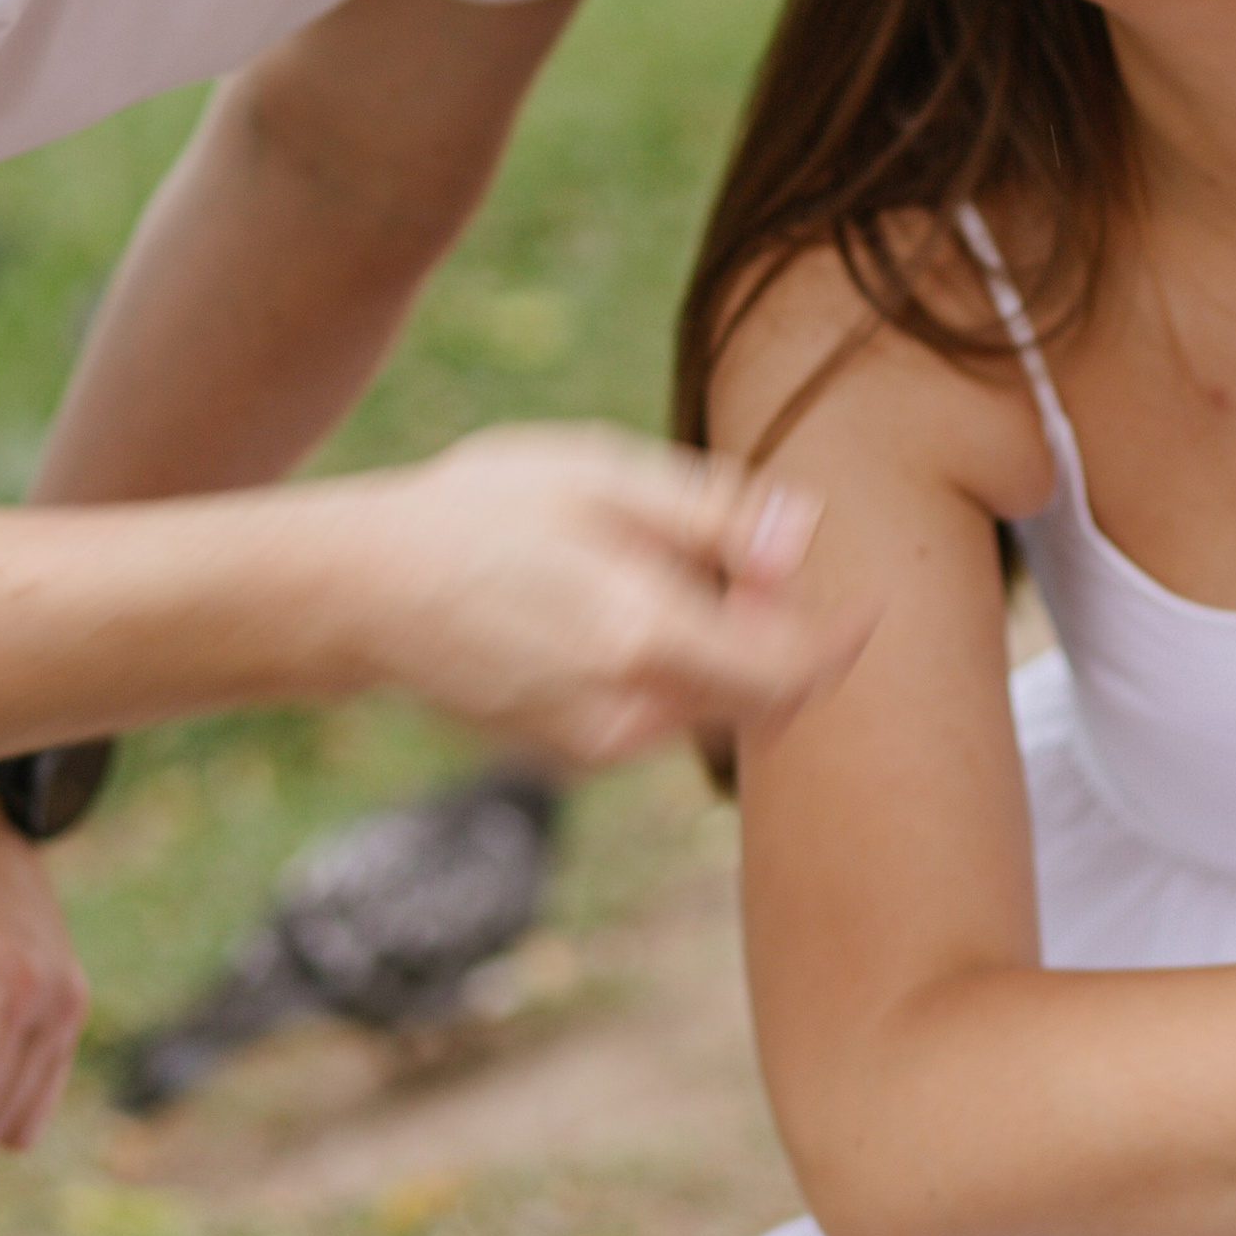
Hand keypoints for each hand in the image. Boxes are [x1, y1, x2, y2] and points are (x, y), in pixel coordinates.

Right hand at [355, 422, 871, 763]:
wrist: (366, 587)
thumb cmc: (488, 508)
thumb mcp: (605, 476)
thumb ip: (715, 514)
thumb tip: (809, 537)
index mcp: (644, 638)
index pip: (792, 672)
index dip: (841, 640)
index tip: (869, 602)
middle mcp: (625, 714)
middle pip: (757, 697)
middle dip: (776, 637)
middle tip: (742, 558)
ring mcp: (590, 748)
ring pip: (704, 706)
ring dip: (716, 649)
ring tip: (645, 566)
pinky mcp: (564, 759)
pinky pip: (651, 715)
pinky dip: (664, 668)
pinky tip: (602, 605)